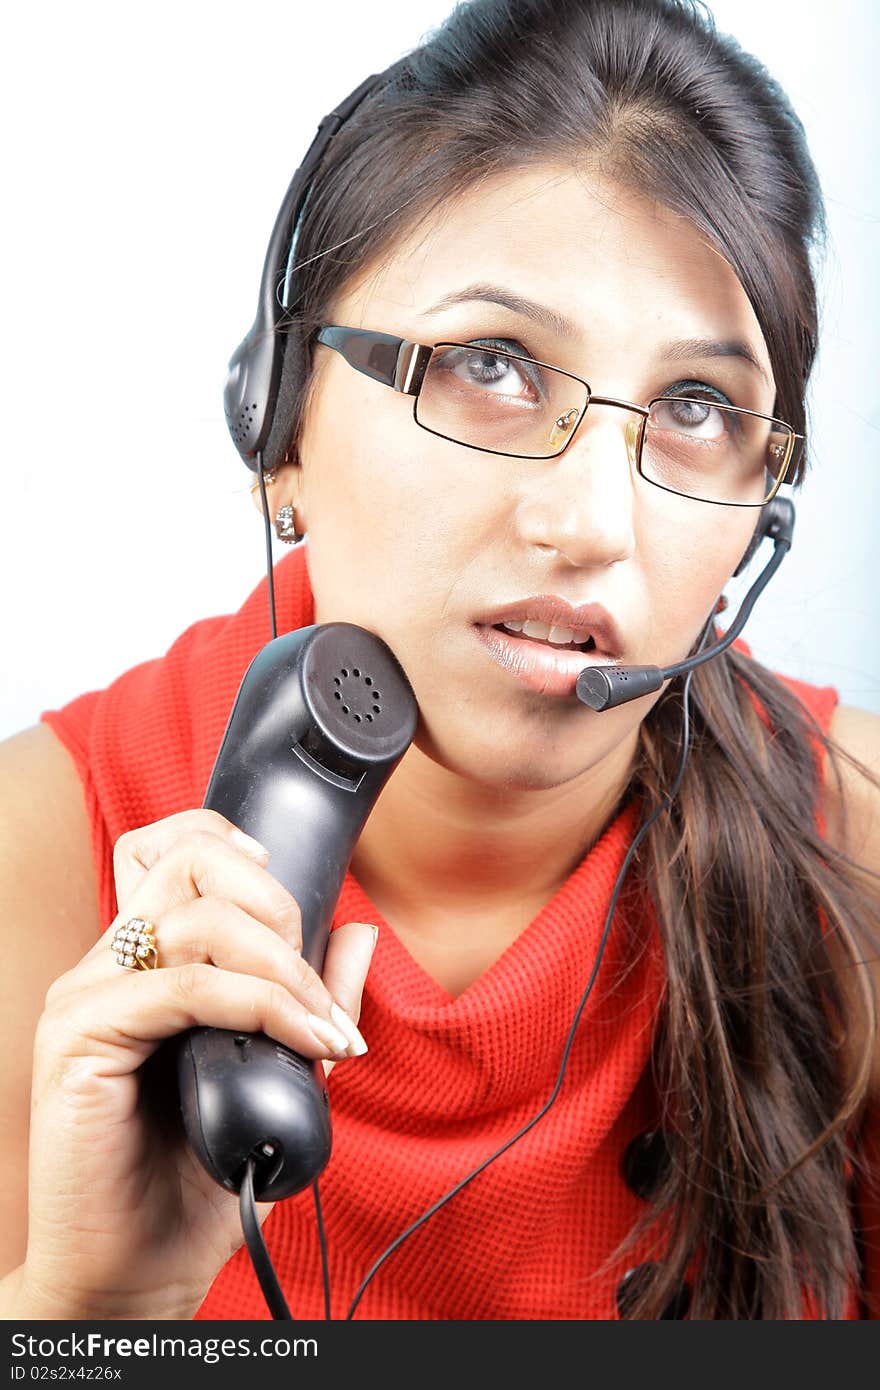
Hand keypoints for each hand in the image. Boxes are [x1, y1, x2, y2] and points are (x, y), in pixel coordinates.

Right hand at [18, 809, 376, 1319]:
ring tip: (322, 1026)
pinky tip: (303, 1041)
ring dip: (282, 964)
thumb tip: (358, 931)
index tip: (301, 917)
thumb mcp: (276, 1070)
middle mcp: (107, 965)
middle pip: (191, 859)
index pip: (177, 848)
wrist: (136, 1272)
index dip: (243, 854)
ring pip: (196, 915)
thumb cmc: (196, 1177)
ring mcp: (86, 996)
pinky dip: (262, 1006)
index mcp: (142, 962)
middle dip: (278, 907)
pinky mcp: (80, 1038)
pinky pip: (187, 988)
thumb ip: (309, 996)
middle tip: (316, 989)